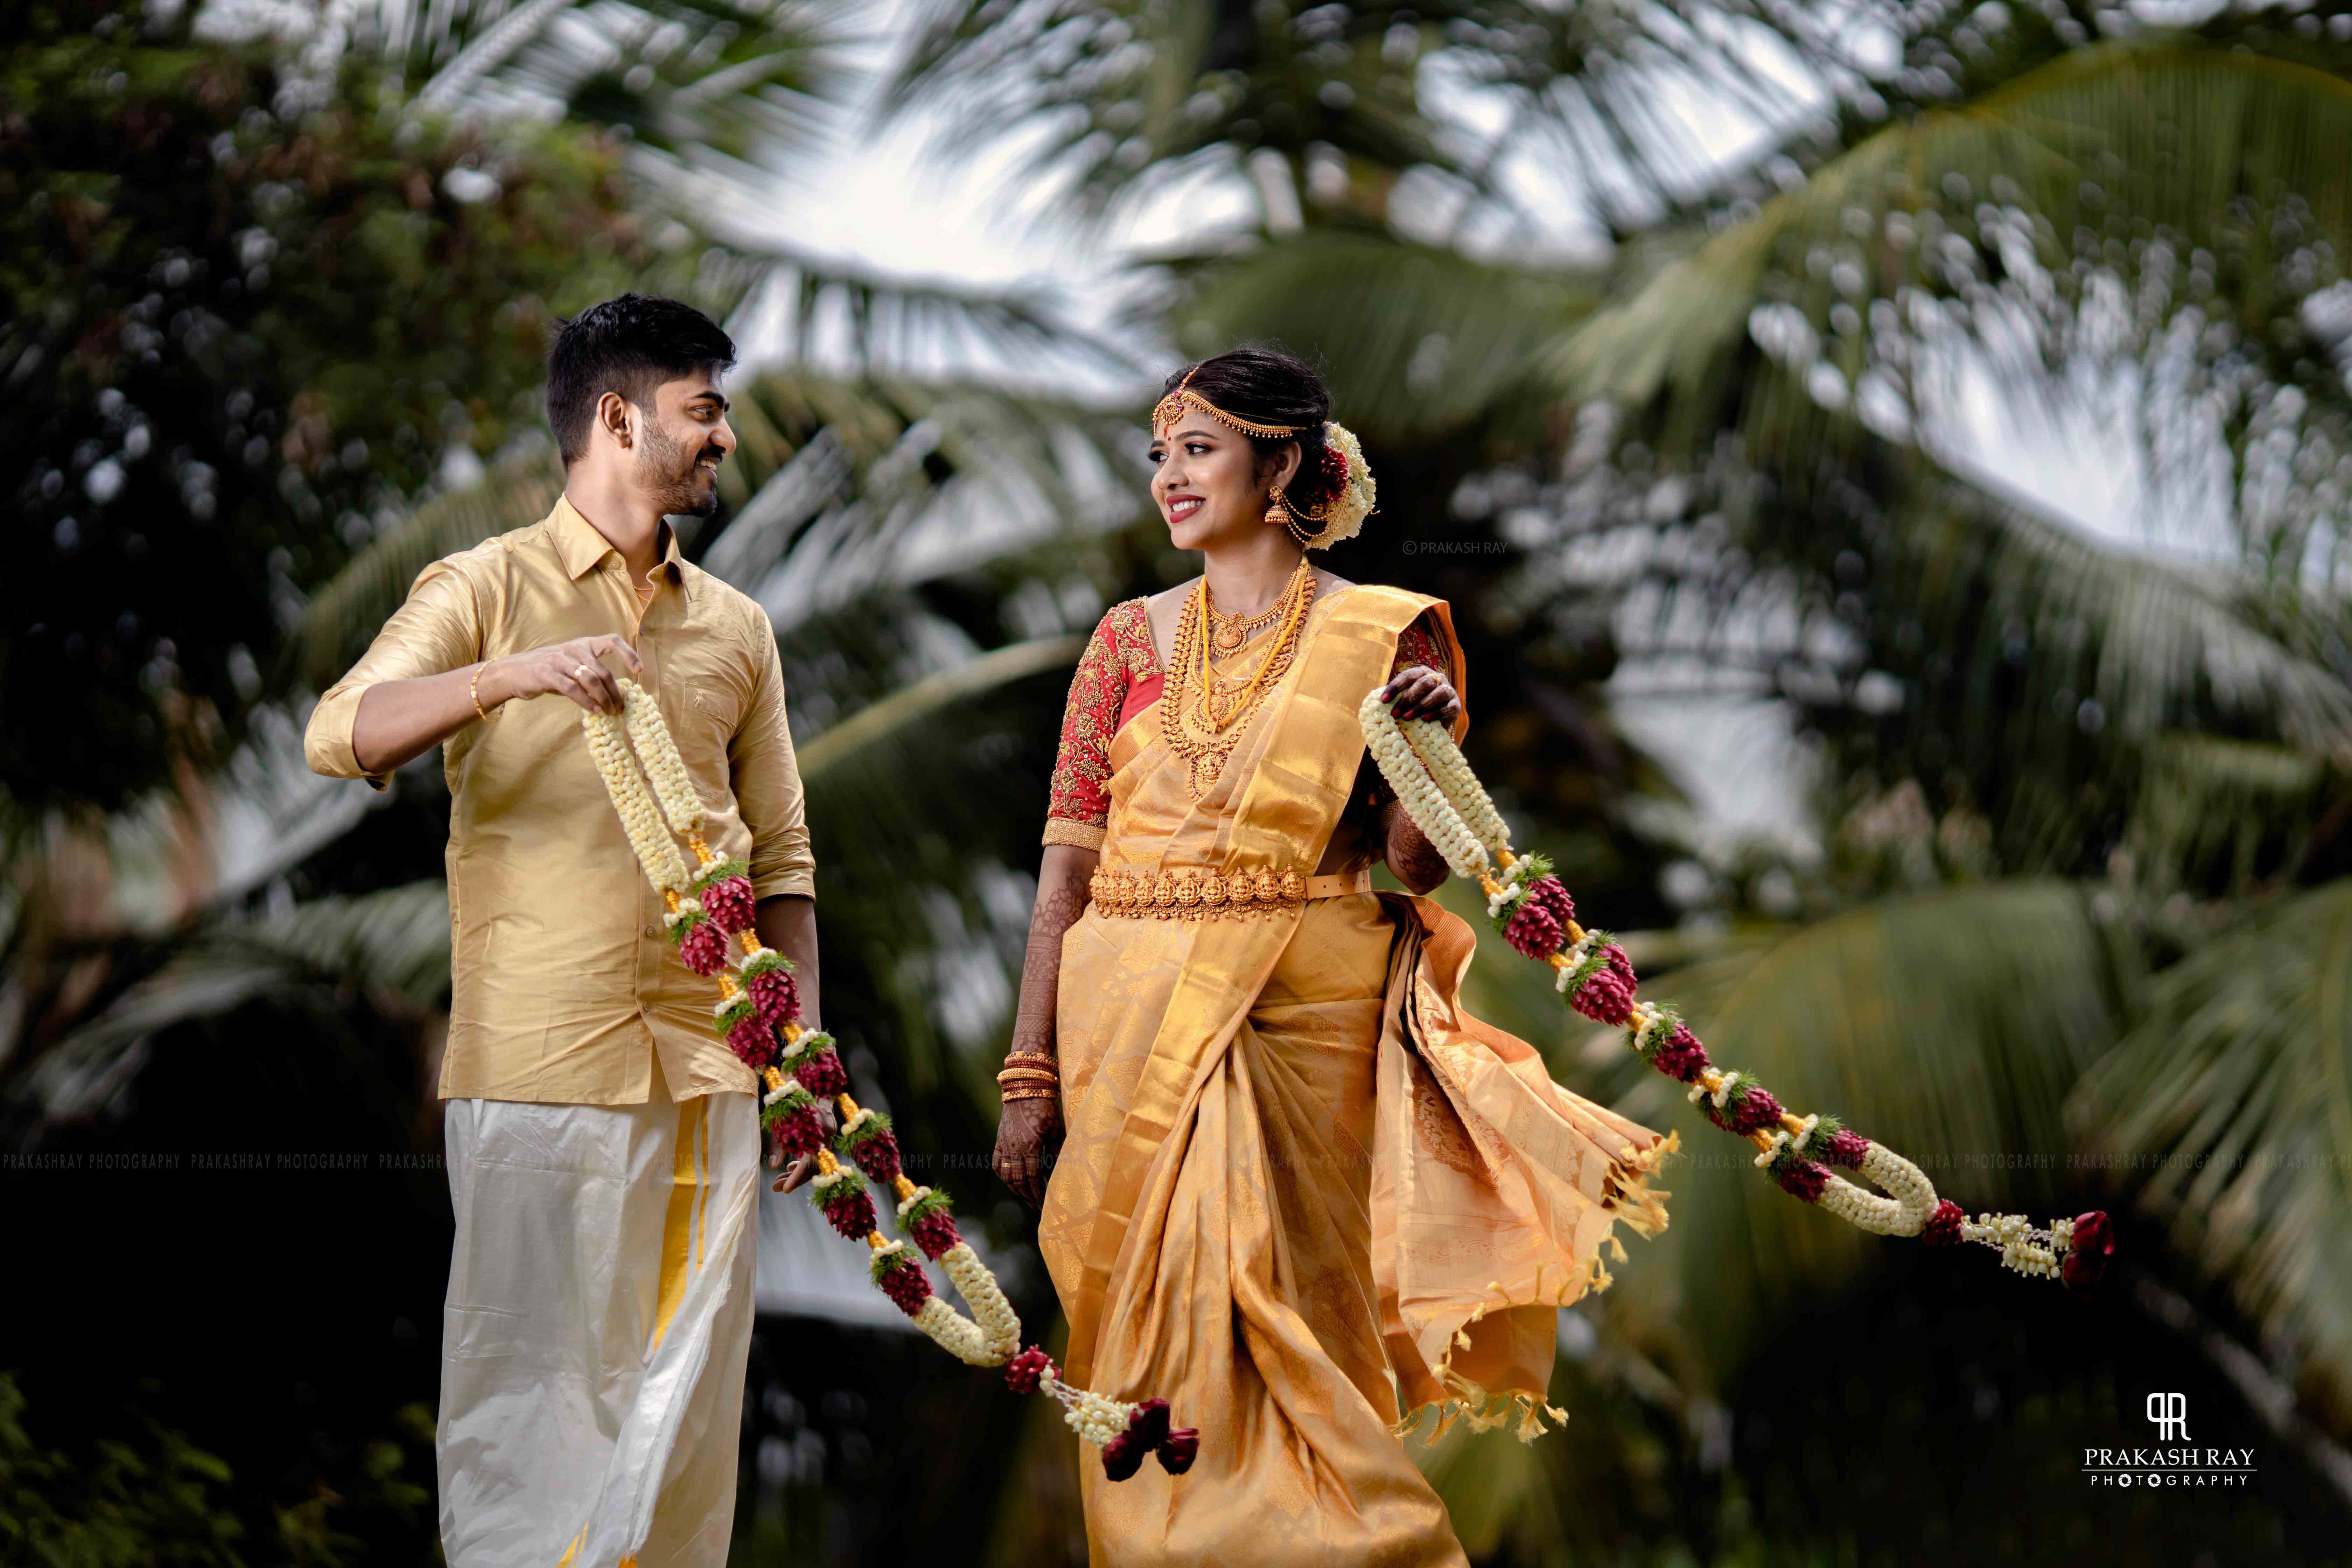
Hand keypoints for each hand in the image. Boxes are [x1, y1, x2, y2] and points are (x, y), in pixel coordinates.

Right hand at [488, 633, 644, 715]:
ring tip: (610, 712)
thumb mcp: (572, 665)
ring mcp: (560, 660)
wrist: (514, 671)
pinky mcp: (548, 674)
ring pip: (591, 680)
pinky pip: (574, 690)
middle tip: (620, 708)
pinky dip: (588, 702)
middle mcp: (574, 649)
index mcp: (583, 644)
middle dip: (615, 692)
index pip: (612, 640)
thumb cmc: (549, 670)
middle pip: (603, 671)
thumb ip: (591, 673)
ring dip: (604, 699)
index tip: (639, 670)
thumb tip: (615, 694)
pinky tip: (595, 711)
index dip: (628, 654)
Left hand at [767, 1096, 838, 1192]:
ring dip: (798, 1172)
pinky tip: (790, 1167)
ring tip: (779, 1182)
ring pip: (816, 1161)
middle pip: (815, 1165)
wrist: (805, 1072)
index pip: (810, 1162)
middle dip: (795, 1179)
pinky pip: (818, 1152)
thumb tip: (774, 1167)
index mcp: (818, 1127)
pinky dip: (804, 1161)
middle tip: (776, 1188)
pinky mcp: (826, 1131)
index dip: (797, 1177)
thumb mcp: (779, 1118)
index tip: (784, 1189)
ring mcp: (830, 1131)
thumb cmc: (788, 1093)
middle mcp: (828, 1131)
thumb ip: (778, 1143)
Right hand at [992, 1095, 1064, 1210]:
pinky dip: (1002, 1175)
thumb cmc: (1045, 1108)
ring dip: (1015, 1189)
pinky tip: (1009, 1182)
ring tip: (1025, 1197)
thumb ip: (1056, 1150)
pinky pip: (996, 1163)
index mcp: (1030, 1147)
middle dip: (1028, 1194)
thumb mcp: (1056, 1129)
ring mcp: (1004, 1145)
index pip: (1033, 1177)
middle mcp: (1014, 1148)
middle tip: (1036, 1205)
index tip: (1044, 1202)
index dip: (1038, 1191)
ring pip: (1006, 1174)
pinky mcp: (999, 1140)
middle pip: (1018, 1180)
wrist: (1024, 1089)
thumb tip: (1059, 1170)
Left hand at [1380, 664, 1460, 726]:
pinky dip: (1436, 713)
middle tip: (1395, 714)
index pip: (1408, 675)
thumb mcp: (1406, 701)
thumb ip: (1395, 700)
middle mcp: (1437, 678)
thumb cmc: (1417, 707)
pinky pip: (1448, 707)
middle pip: (1423, 683)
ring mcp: (1448, 690)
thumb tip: (1375, 706)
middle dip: (1407, 698)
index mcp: (1422, 673)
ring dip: (1421, 705)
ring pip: (1438, 693)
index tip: (1383, 700)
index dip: (1395, 687)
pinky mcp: (1456, 705)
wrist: (1438, 721)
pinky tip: (1424, 719)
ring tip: (1407, 717)